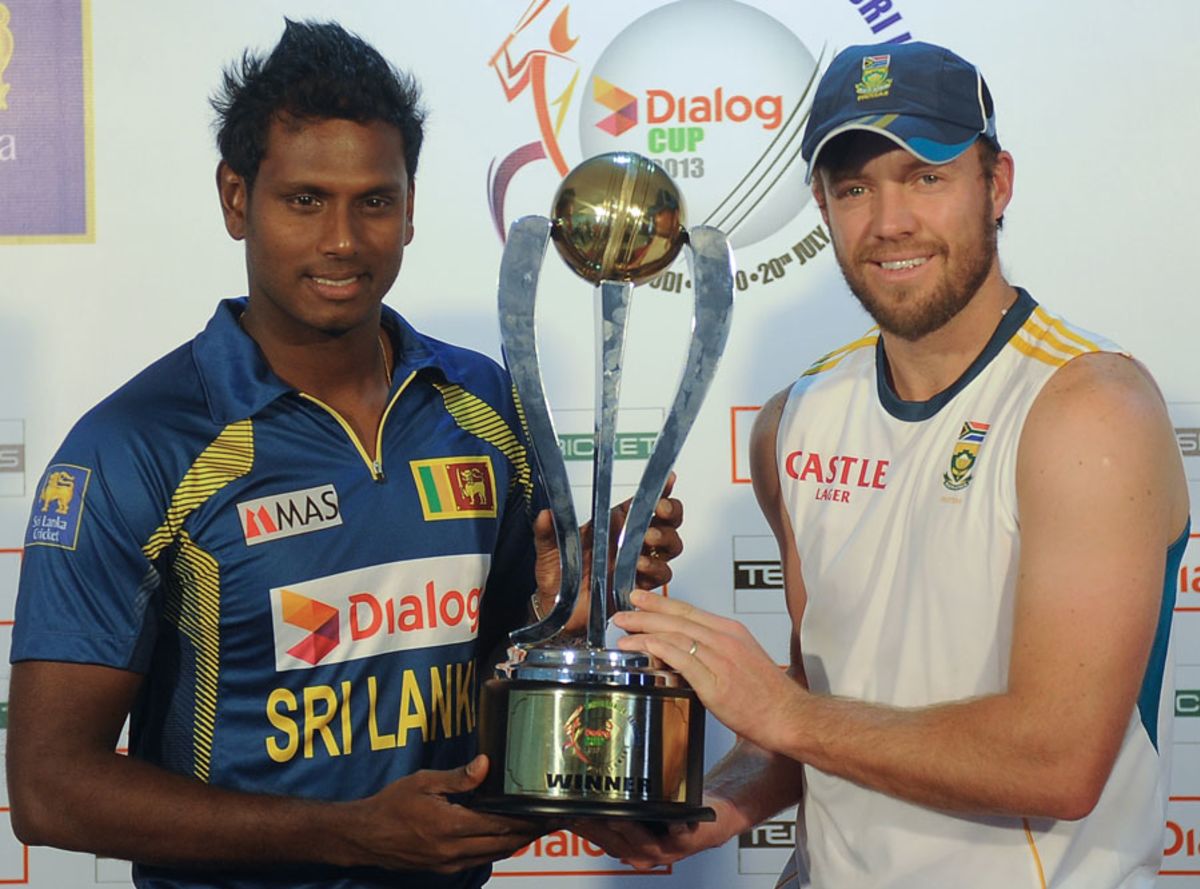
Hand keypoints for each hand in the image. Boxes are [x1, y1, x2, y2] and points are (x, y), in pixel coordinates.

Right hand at [343, 755, 545, 873]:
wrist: (365, 837)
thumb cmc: (391, 805)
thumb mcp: (423, 782)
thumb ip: (458, 777)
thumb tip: (486, 764)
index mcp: (450, 826)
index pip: (500, 824)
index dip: (527, 820)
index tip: (548, 812)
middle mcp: (453, 850)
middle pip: (505, 843)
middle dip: (531, 832)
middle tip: (554, 820)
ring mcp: (450, 863)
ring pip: (496, 854)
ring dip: (519, 842)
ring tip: (538, 828)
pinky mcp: (445, 868)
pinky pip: (481, 859)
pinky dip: (500, 848)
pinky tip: (508, 837)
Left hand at [532, 475, 683, 632]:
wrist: (559, 610)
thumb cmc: (558, 576)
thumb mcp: (548, 549)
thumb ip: (546, 531)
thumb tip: (546, 514)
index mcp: (613, 524)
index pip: (643, 501)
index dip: (660, 489)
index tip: (668, 480)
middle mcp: (630, 541)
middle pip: (667, 521)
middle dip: (670, 511)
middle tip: (660, 510)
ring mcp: (637, 562)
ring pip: (671, 545)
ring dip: (664, 539)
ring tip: (648, 538)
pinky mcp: (640, 584)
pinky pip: (661, 573)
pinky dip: (655, 567)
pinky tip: (640, 565)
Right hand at [571, 793, 739, 869]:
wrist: (714, 813)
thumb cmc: (676, 810)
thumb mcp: (641, 809)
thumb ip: (618, 806)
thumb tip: (588, 793)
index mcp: (633, 847)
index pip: (603, 841)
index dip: (586, 830)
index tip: (571, 815)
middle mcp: (648, 853)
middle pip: (619, 845)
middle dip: (602, 831)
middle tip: (586, 814)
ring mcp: (668, 849)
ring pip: (644, 845)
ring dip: (630, 832)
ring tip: (617, 816)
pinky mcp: (689, 839)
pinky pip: (680, 836)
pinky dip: (675, 829)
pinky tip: (671, 819)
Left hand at [612, 590, 802, 751]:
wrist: (790, 717)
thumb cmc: (769, 695)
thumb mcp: (742, 660)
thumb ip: (715, 651)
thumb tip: (685, 650)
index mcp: (732, 632)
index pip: (689, 611)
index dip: (661, 604)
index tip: (641, 600)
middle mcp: (725, 640)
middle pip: (677, 619)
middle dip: (645, 613)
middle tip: (623, 612)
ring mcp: (720, 660)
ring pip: (674, 636)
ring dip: (644, 633)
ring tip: (624, 635)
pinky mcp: (715, 683)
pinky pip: (681, 659)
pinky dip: (659, 649)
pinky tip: (644, 648)